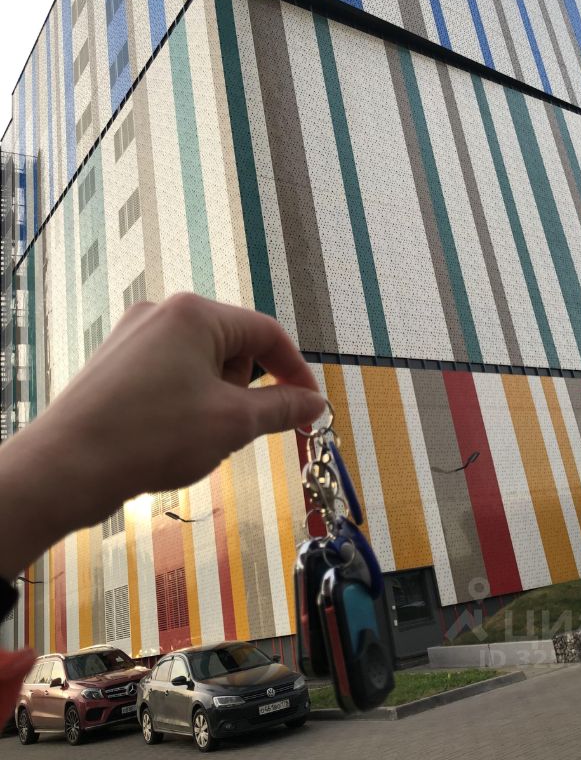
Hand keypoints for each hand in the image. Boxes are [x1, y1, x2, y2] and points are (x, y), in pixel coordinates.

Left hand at [0, 294, 325, 578]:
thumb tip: (316, 403)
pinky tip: (168, 435)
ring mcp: (133, 335)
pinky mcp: (115, 362)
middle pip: (232, 346)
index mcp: (194, 313)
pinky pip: (170, 374)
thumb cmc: (151, 436)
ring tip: (193, 436)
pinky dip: (184, 402)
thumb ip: (282, 408)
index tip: (310, 408)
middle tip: (232, 429)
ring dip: (213, 399)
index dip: (296, 371)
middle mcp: (162, 313)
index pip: (266, 333)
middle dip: (243, 389)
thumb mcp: (232, 424)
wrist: (64, 467)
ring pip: (201, 364)